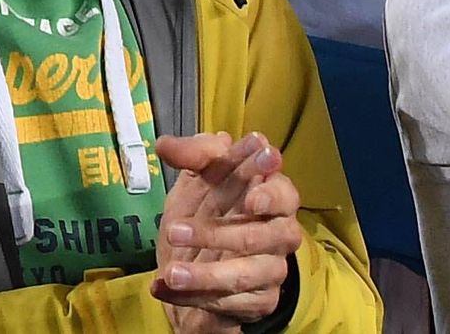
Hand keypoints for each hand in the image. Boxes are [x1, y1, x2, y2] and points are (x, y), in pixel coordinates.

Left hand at [150, 133, 300, 329]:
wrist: (202, 261)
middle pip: (264, 236)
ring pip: (245, 274)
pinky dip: (193, 296)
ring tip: (170, 274)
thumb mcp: (199, 177)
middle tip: (174, 231)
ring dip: (204, 275)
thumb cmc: (211, 208)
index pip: (284, 194)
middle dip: (218, 235)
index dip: (272, 196)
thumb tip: (165, 146)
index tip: (252, 198)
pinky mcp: (260, 301)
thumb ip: (191, 156)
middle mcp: (279, 234)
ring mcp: (272, 269)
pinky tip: (164, 289)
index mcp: (271, 196)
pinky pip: (228, 303)